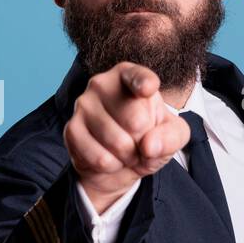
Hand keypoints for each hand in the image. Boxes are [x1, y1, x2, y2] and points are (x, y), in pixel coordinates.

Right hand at [63, 62, 191, 211]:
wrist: (119, 163)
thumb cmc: (147, 138)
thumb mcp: (172, 135)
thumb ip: (171, 136)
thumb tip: (149, 146)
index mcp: (128, 75)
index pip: (137, 77)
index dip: (144, 84)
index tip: (148, 90)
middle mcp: (101, 83)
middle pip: (135, 119)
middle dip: (143, 140)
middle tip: (139, 140)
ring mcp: (82, 105)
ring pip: (117, 142)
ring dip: (128, 157)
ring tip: (126, 151)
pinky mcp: (71, 129)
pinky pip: (100, 158)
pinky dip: (112, 166)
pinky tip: (110, 158)